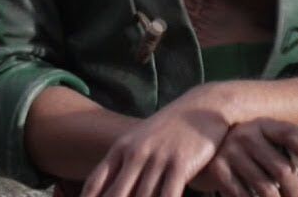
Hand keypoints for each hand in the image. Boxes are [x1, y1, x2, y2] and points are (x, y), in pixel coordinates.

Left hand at [80, 84, 232, 196]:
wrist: (202, 108)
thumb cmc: (168, 130)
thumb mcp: (140, 142)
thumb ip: (122, 165)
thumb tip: (101, 189)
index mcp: (122, 149)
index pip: (95, 183)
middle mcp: (136, 154)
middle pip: (116, 195)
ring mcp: (158, 159)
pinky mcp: (181, 164)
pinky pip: (168, 195)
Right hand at [190, 118, 297, 196]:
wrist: (204, 149)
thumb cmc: (247, 151)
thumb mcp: (269, 148)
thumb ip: (293, 160)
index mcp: (263, 125)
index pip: (289, 133)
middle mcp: (246, 134)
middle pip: (281, 168)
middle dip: (294, 188)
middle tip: (296, 196)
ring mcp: (230, 151)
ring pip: (266, 187)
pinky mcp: (218, 169)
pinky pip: (244, 195)